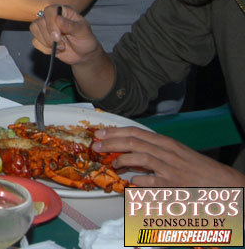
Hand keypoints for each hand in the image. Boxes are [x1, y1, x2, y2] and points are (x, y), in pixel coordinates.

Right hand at [29, 5, 102, 64]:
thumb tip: (58, 18)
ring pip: (35, 30)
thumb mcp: (83, 32)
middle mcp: (52, 18)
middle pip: (39, 22)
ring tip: (61, 47)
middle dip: (49, 37)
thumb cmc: (85, 40)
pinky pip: (35, 42)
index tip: (58, 35)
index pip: (49, 11)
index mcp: (63, 12)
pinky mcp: (41, 38)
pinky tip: (56, 50)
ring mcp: (45, 28)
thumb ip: (71, 25)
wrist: (84, 54)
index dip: (51, 23)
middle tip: (62, 44)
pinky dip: (45, 49)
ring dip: (47, 43)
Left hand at [92, 126, 244, 186]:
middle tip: (95, 146)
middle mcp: (166, 151)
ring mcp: (169, 167)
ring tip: (113, 164)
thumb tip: (130, 152)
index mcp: (166, 142)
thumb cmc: (196, 168)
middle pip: (133, 142)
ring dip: (121, 160)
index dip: (115, 131)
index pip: (136, 132)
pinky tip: (130, 182)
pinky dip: (136, 181)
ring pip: (139, 157)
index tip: (99, 133)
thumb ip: (154, 150)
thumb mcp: (175, 153)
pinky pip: (148, 181)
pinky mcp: (171, 184)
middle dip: (111, 142)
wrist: (221, 182)